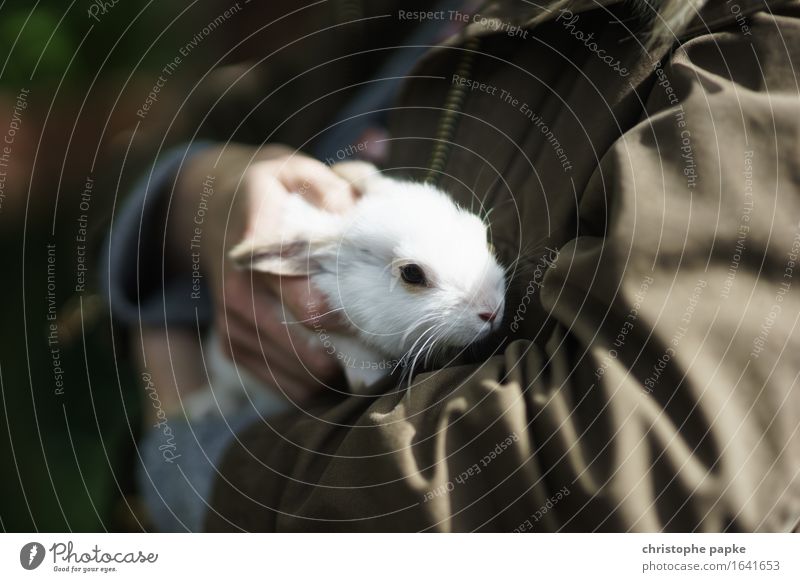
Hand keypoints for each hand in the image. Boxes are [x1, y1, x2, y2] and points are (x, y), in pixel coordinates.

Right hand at [174, 145, 356, 400]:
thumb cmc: (268, 192)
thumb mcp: (293, 171)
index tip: (380, 322)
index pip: (308, 304)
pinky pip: (273, 384)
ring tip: (365, 368)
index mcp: (259, 252)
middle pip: (302, 348)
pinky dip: (307, 388)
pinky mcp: (230, 342)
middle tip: (383, 357)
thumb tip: (355, 213)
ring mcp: (231, 322)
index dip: (348, 321)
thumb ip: (327, 187)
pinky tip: (334, 377)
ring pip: (289, 374)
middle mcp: (239, 292)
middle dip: (347, 359)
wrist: (211, 210)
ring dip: (330, 379)